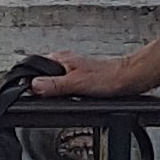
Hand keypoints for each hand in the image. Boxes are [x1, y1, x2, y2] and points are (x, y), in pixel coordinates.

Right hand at [30, 51, 151, 98]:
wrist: (130, 79)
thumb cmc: (109, 77)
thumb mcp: (76, 84)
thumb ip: (54, 85)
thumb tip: (33, 86)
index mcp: (60, 59)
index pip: (34, 68)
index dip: (29, 82)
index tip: (30, 94)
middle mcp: (66, 63)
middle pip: (43, 77)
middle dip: (43, 90)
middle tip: (49, 99)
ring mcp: (73, 71)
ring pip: (55, 83)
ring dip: (56, 93)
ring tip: (63, 99)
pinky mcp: (82, 79)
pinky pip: (67, 88)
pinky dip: (67, 95)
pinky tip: (73, 99)